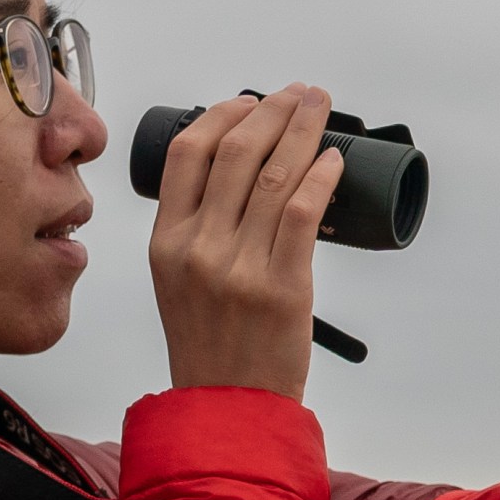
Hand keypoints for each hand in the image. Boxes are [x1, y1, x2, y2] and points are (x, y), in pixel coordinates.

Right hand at [148, 85, 346, 397]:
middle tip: (300, 93)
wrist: (227, 407)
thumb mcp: (177, 280)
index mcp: (166, 241)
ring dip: (304, 130)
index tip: (250, 100)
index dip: (222, 113)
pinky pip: (303, 213)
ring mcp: (239, 267)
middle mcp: (198, 248)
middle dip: (274, 109)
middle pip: (236, 151)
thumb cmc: (209, 345)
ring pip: (274, 174)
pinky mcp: (282, 286)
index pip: (187, 153)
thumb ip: (196, 229)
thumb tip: (243, 171)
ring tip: (321, 108)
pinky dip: (321, 177)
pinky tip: (333, 160)